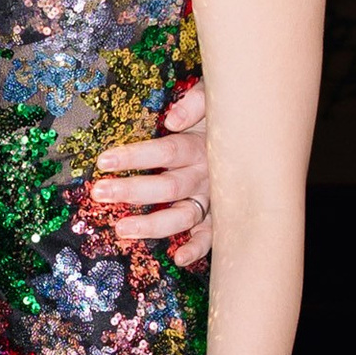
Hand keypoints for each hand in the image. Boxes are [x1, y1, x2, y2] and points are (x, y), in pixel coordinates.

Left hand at [88, 77, 210, 269]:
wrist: (255, 130)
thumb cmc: (221, 113)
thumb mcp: (212, 97)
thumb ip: (195, 103)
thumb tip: (173, 120)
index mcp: (201, 146)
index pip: (165, 152)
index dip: (135, 156)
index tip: (103, 161)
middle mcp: (207, 175)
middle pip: (167, 187)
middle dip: (131, 191)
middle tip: (99, 193)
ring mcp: (213, 198)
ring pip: (183, 215)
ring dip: (152, 225)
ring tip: (121, 229)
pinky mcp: (219, 215)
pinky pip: (212, 236)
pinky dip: (198, 248)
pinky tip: (178, 258)